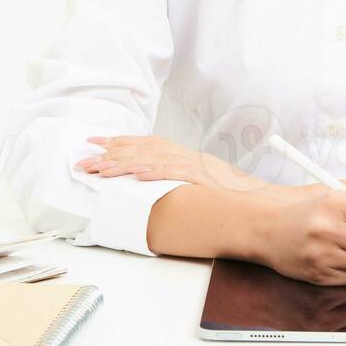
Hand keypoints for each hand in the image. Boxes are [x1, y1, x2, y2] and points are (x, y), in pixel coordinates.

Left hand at [76, 134, 274, 192]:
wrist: (262, 201)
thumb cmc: (234, 197)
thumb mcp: (204, 185)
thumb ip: (181, 182)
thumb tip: (156, 187)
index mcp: (185, 156)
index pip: (146, 144)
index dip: (119, 143)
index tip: (96, 144)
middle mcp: (186, 156)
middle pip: (143, 149)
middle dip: (110, 153)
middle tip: (84, 159)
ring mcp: (194, 165)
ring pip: (152, 158)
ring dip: (123, 163)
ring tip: (100, 170)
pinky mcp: (201, 177)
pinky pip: (173, 172)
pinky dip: (153, 171)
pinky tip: (135, 174)